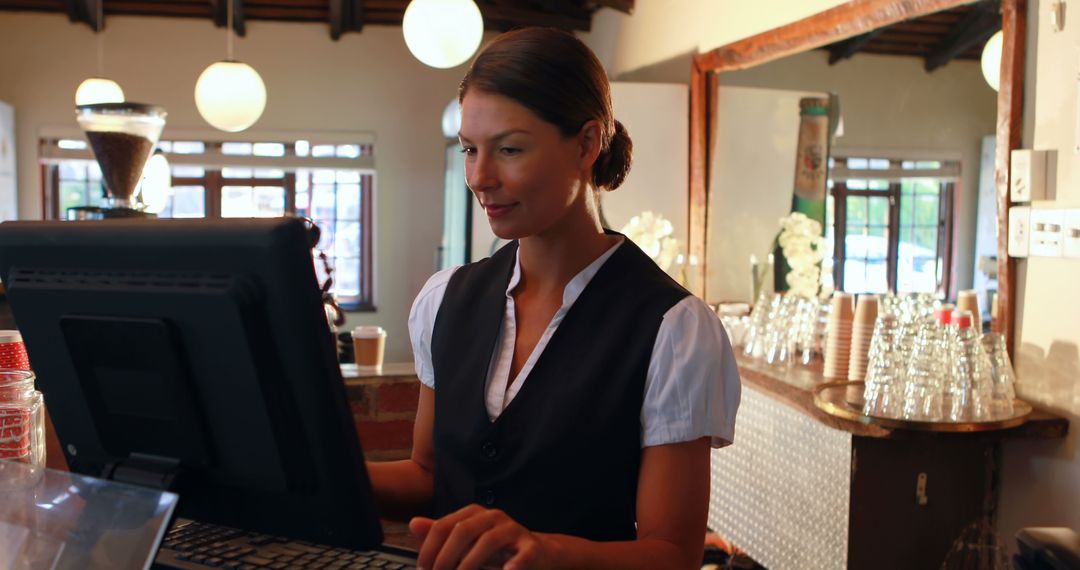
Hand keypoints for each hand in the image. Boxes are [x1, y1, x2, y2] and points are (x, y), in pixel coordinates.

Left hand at [409, 504, 550, 569]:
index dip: (429, 549)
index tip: (423, 569)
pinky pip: (522, 554)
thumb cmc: (497, 549)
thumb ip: (441, 534)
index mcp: (474, 514)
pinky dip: (514, 564)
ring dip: (470, 564)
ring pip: (488, 541)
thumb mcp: (467, 541)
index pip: (444, 526)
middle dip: (446, 557)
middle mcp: (493, 517)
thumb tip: (414, 524)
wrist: (537, 553)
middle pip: (463, 531)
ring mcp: (513, 530)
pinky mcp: (532, 547)